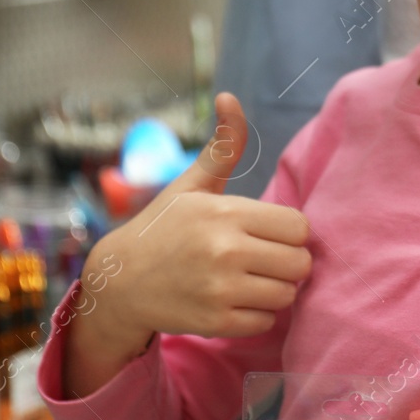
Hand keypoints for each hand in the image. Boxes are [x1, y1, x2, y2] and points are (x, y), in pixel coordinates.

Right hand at [63, 93, 311, 396]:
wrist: (120, 281)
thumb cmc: (164, 227)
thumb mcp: (192, 184)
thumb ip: (223, 146)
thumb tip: (229, 97)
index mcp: (226, 212)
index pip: (299, 226)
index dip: (288, 230)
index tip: (267, 232)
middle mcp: (225, 251)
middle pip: (299, 262)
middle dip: (286, 261)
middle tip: (262, 258)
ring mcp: (220, 289)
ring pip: (287, 294)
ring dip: (275, 289)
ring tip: (250, 278)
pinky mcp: (215, 322)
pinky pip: (266, 322)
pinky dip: (257, 314)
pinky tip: (235, 299)